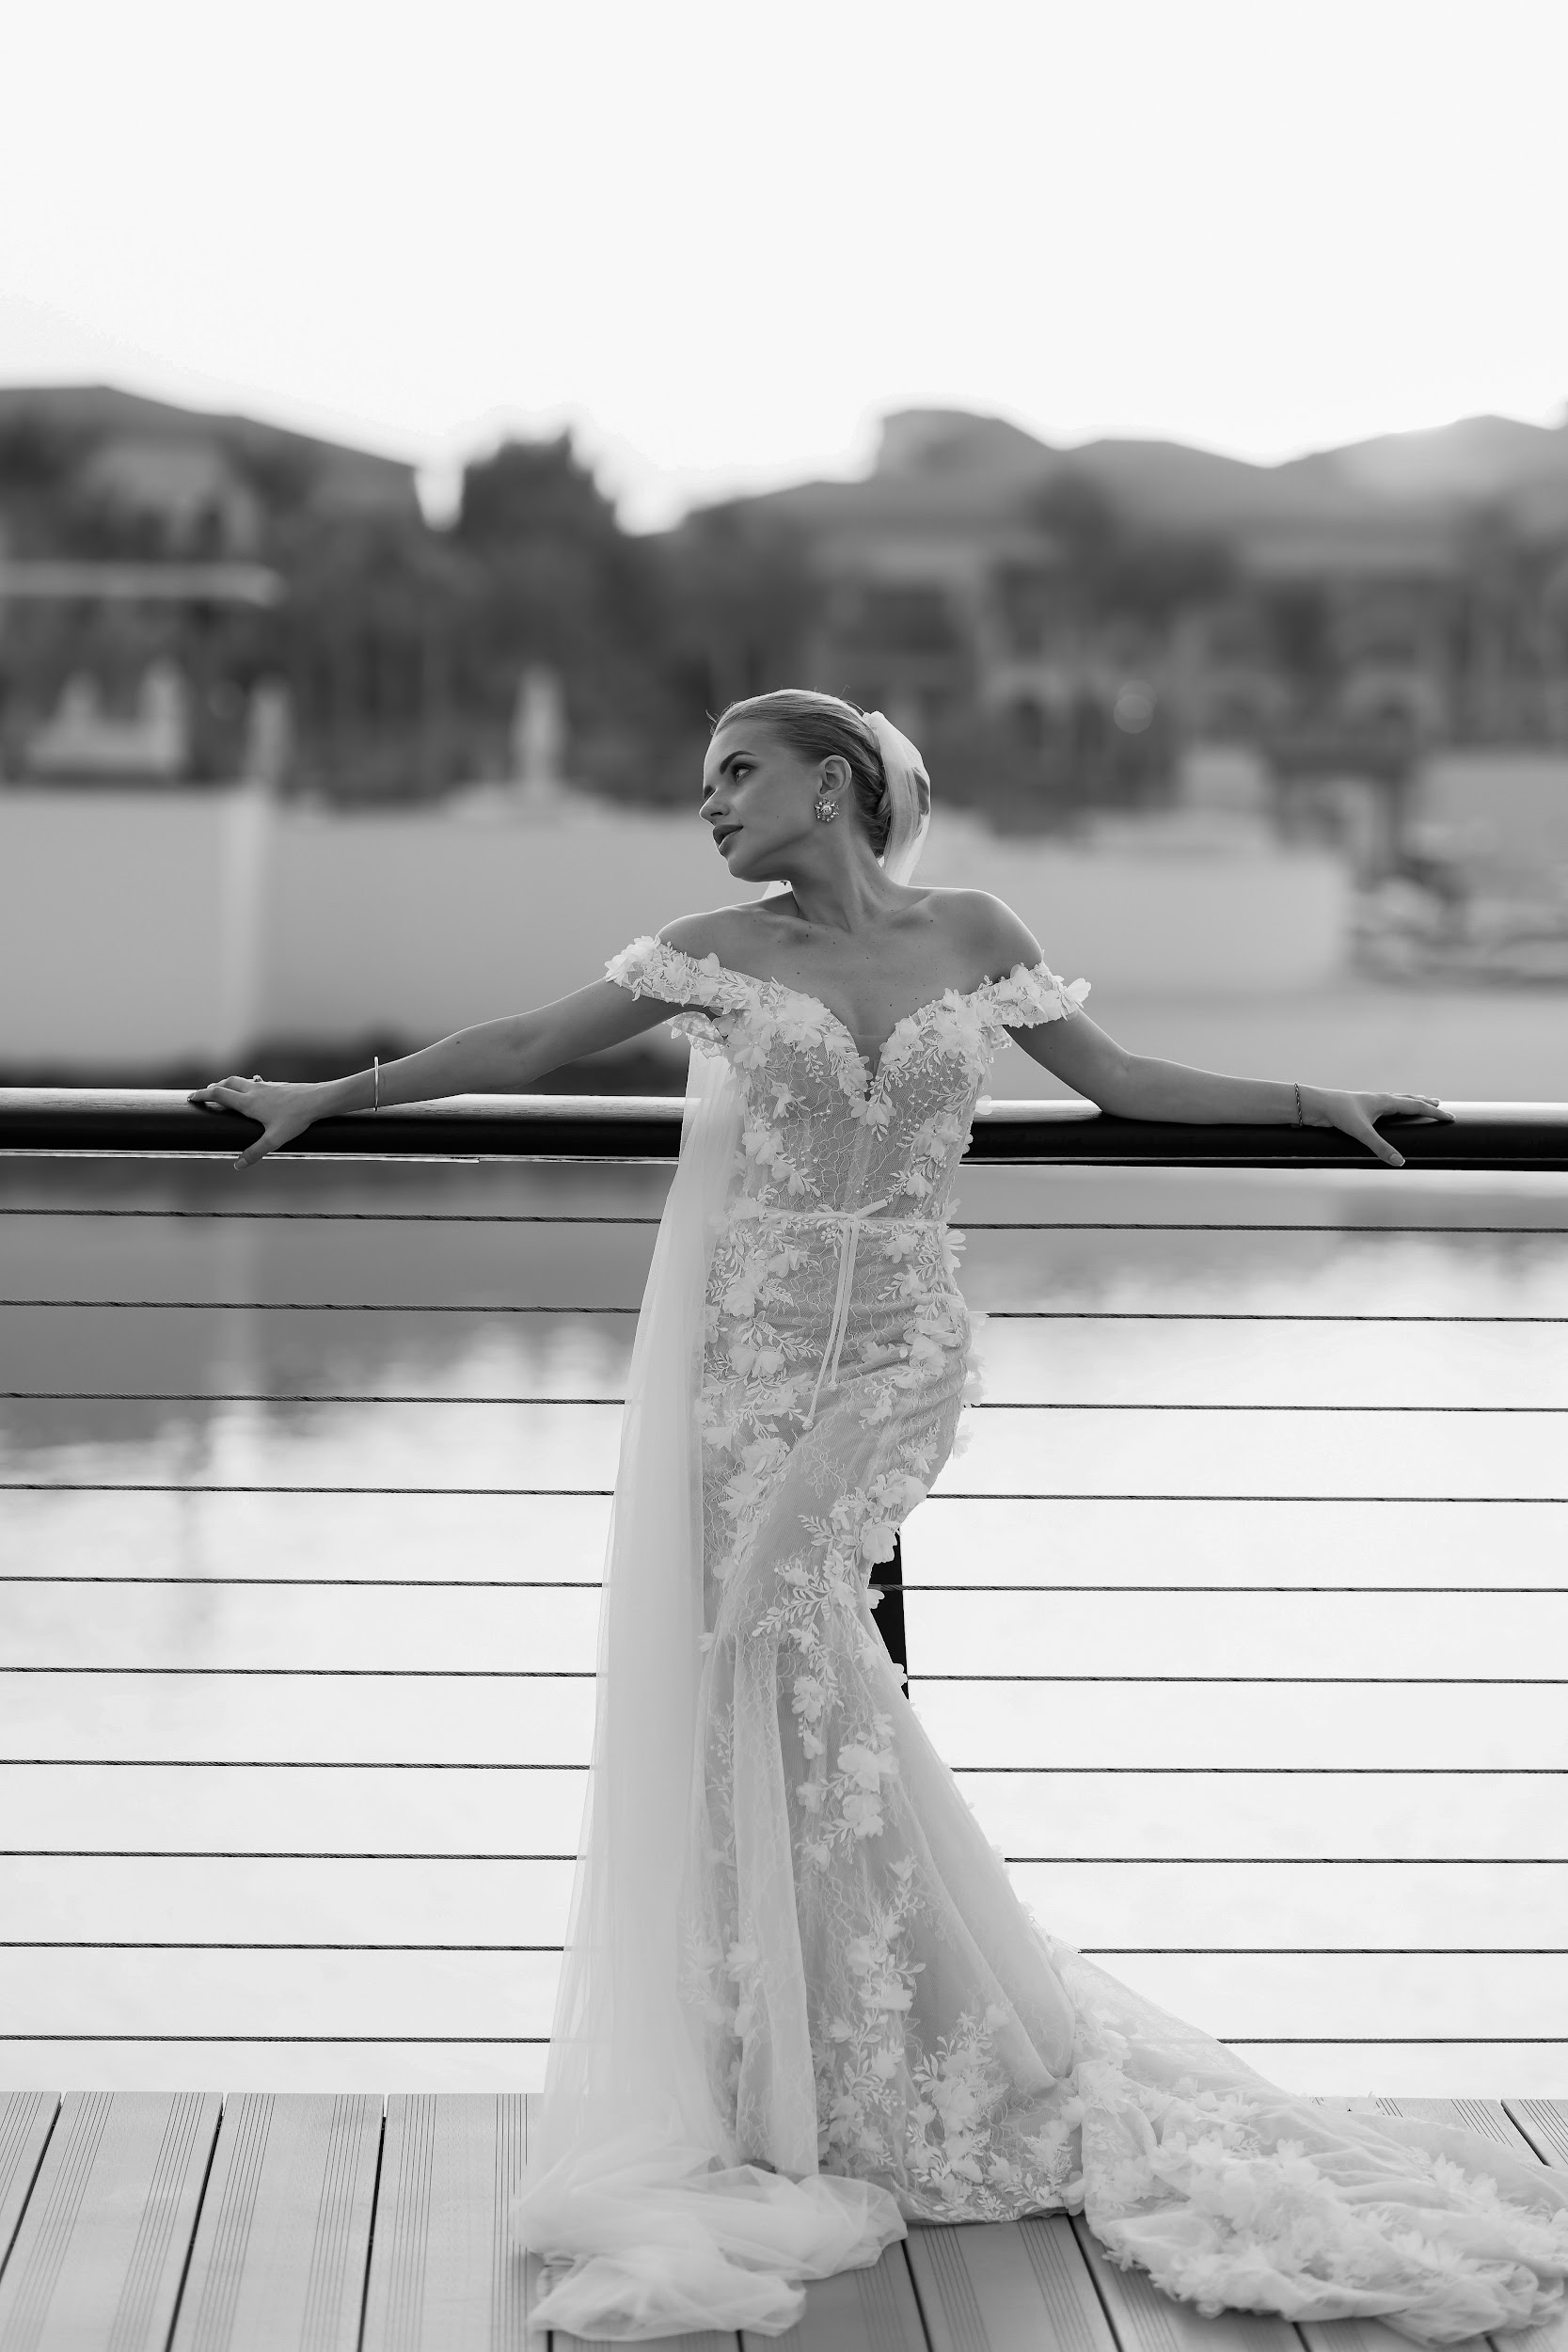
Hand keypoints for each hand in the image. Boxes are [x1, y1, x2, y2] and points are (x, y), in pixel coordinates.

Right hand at [186, 1075, 327, 1169]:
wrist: (317, 1100)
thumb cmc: (296, 1118)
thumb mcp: (275, 1139)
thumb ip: (255, 1152)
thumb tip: (238, 1165)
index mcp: (248, 1102)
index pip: (218, 1094)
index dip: (202, 1095)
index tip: (191, 1098)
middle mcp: (254, 1091)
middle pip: (226, 1083)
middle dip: (213, 1087)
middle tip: (204, 1094)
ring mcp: (265, 1086)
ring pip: (240, 1081)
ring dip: (228, 1084)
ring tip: (223, 1090)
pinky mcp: (276, 1086)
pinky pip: (255, 1083)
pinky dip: (246, 1085)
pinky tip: (253, 1089)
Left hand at [1302, 1086, 1452, 1168]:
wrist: (1317, 1105)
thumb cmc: (1339, 1114)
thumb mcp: (1362, 1133)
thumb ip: (1381, 1148)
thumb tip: (1400, 1162)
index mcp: (1386, 1102)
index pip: (1416, 1107)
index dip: (1434, 1112)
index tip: (1450, 1117)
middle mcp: (1381, 1099)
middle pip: (1409, 1100)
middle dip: (1425, 1104)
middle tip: (1440, 1104)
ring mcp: (1371, 1103)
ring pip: (1397, 1100)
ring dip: (1411, 1102)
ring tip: (1419, 1103)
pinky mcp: (1363, 1109)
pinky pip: (1385, 1106)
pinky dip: (1395, 1107)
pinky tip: (1390, 1111)